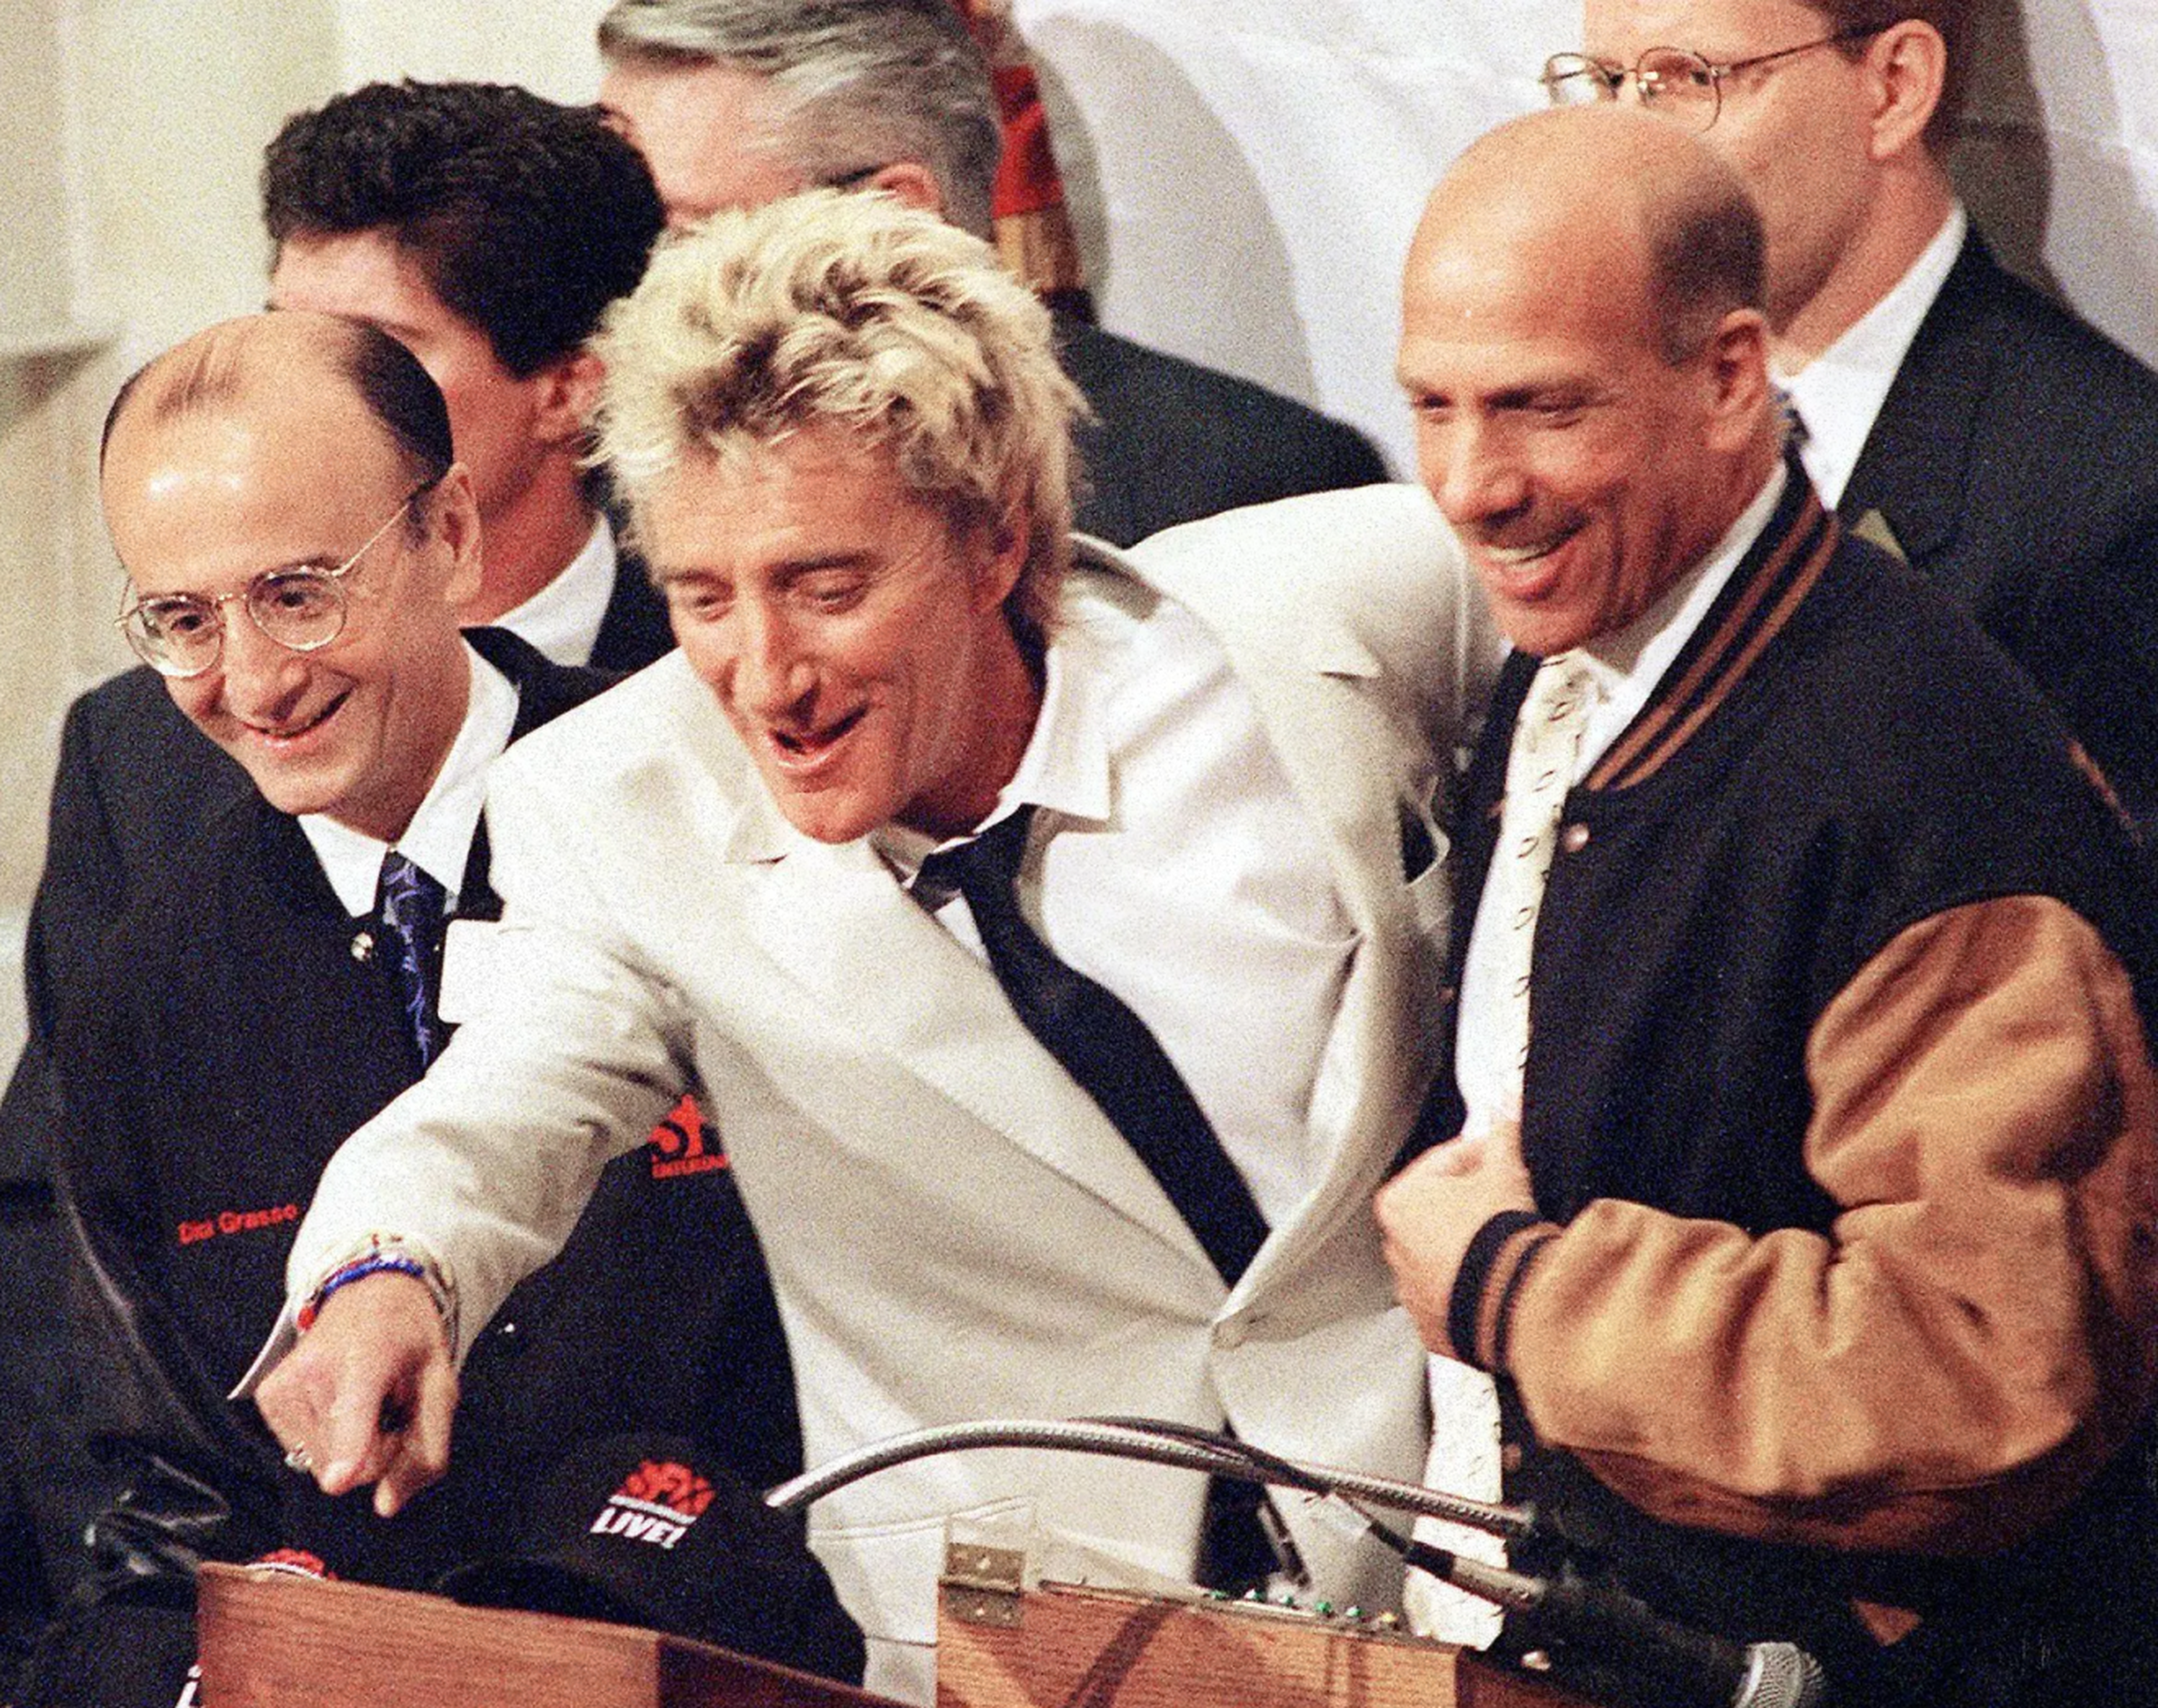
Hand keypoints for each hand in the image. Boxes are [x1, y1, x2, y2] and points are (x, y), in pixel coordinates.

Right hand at [254, 1272, 458, 1517]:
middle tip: (387, 1410)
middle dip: (376, 1452)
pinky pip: (302, 1453)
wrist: (368, 1295)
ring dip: (352, 1446)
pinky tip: (340, 1404)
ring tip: (365, 1402)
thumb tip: (387, 1506)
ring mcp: (283, 1385)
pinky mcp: (268, 1398)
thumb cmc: (408, 1341)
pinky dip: (328, 1439)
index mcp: (366, 1360)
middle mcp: (313, 1371)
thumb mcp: (440, 1386)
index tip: (341, 1479)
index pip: (352, 1416)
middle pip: (348, 1463)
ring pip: (323, 1465)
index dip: (349, 1451)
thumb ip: (426, 1449)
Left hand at [1374, 1121, 1536, 1359]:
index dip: (1482, 1155)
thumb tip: (1507, 1102)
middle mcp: (1394, 1248)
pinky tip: (1501, 1278)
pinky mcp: (1433, 1325)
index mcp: (1398, 1202)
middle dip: (1475, 1202)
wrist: (1515, 1303)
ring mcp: (1411, 1290)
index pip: (1444, 1163)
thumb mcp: (1505, 1172)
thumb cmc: (1498, 1236)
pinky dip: (1475, 1286)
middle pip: (1443, 1210)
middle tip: (1510, 1201)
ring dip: (1474, 1245)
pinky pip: (1455, 1294)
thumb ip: (1503, 1133)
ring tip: (1509, 1244)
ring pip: (1448, 1254)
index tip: (1503, 1157)